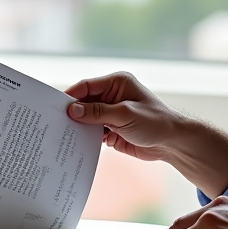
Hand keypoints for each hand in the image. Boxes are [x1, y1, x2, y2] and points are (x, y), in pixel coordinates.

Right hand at [65, 72, 182, 161]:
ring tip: (62, 135)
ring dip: (79, 127)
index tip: (56, 106)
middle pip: (85, 102)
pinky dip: (86, 137)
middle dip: (73, 113)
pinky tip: (75, 144)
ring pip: (87, 118)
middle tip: (55, 122)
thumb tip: (73, 111)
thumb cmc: (155, 122)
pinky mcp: (112, 130)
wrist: (173, 143)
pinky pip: (93, 132)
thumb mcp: (125, 114)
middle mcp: (112, 96)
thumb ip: (98, 112)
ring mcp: (111, 114)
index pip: (87, 86)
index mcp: (117, 83)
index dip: (71, 96)